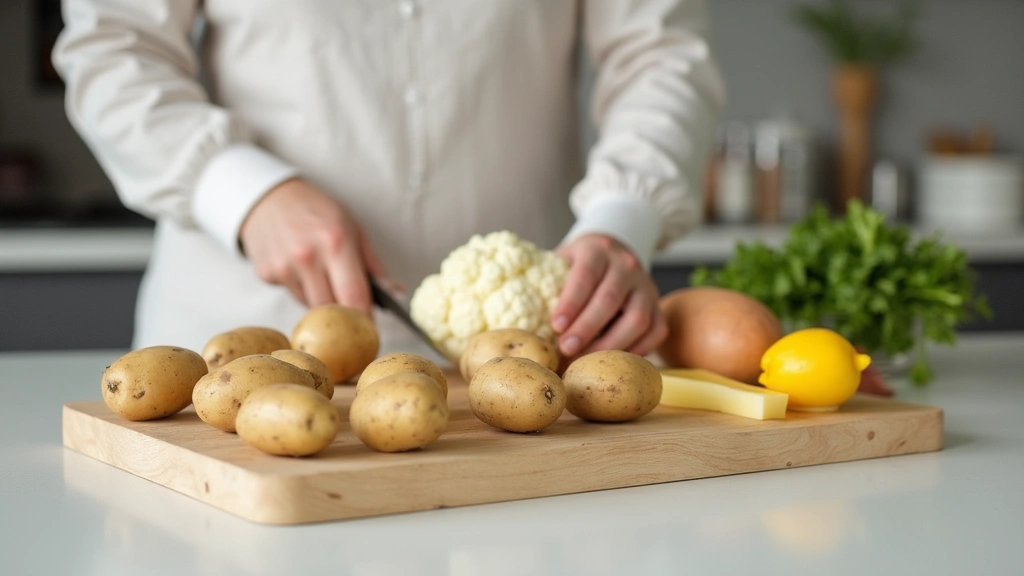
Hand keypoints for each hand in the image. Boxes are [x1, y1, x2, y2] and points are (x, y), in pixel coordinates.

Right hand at [239, 178, 386, 314]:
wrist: (267, 198)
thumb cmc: (316, 210)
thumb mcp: (352, 227)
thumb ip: (373, 265)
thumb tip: (396, 293)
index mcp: (336, 243)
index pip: (354, 296)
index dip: (365, 320)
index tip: (372, 331)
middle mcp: (308, 257)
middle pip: (332, 309)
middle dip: (345, 315)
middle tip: (352, 313)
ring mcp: (284, 268)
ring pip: (312, 306)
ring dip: (324, 301)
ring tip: (323, 275)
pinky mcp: (268, 275)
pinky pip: (295, 296)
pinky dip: (304, 290)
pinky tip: (301, 269)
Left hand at [551, 234, 667, 359]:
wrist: (614, 252)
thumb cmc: (579, 264)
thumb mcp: (563, 260)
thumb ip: (548, 283)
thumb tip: (524, 320)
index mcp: (598, 250)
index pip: (585, 275)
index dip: (571, 302)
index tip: (556, 326)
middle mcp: (626, 265)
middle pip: (609, 299)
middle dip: (586, 328)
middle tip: (566, 349)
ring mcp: (646, 286)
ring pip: (637, 319)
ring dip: (611, 344)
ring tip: (587, 361)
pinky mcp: (659, 306)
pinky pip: (656, 331)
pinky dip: (637, 351)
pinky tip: (614, 363)